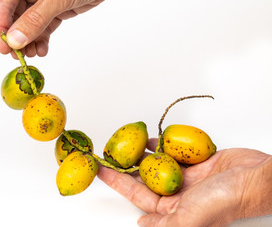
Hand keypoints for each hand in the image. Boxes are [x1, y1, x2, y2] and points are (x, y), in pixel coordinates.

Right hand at [0, 0, 115, 57]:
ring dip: (29, 41)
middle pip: (14, 16)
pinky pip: (44, 25)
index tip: (4, 48)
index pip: (3, 5)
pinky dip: (42, 38)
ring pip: (29, 24)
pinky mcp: (56, 7)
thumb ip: (35, 19)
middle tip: (18, 56)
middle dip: (17, 38)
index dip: (1, 28)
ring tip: (32, 54)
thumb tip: (15, 40)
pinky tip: (42, 49)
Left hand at [98, 138, 271, 226]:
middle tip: (110, 151)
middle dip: (125, 165)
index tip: (102, 169)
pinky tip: (151, 139)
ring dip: (142, 153)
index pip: (136, 194)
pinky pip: (173, 152)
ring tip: (126, 142)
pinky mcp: (197, 162)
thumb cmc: (226, 201)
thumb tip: (140, 225)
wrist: (255, 178)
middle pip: (144, 177)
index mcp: (173, 210)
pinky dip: (161, 145)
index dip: (117, 181)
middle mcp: (178, 194)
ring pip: (157, 163)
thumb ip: (164, 225)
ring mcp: (187, 177)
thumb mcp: (190, 218)